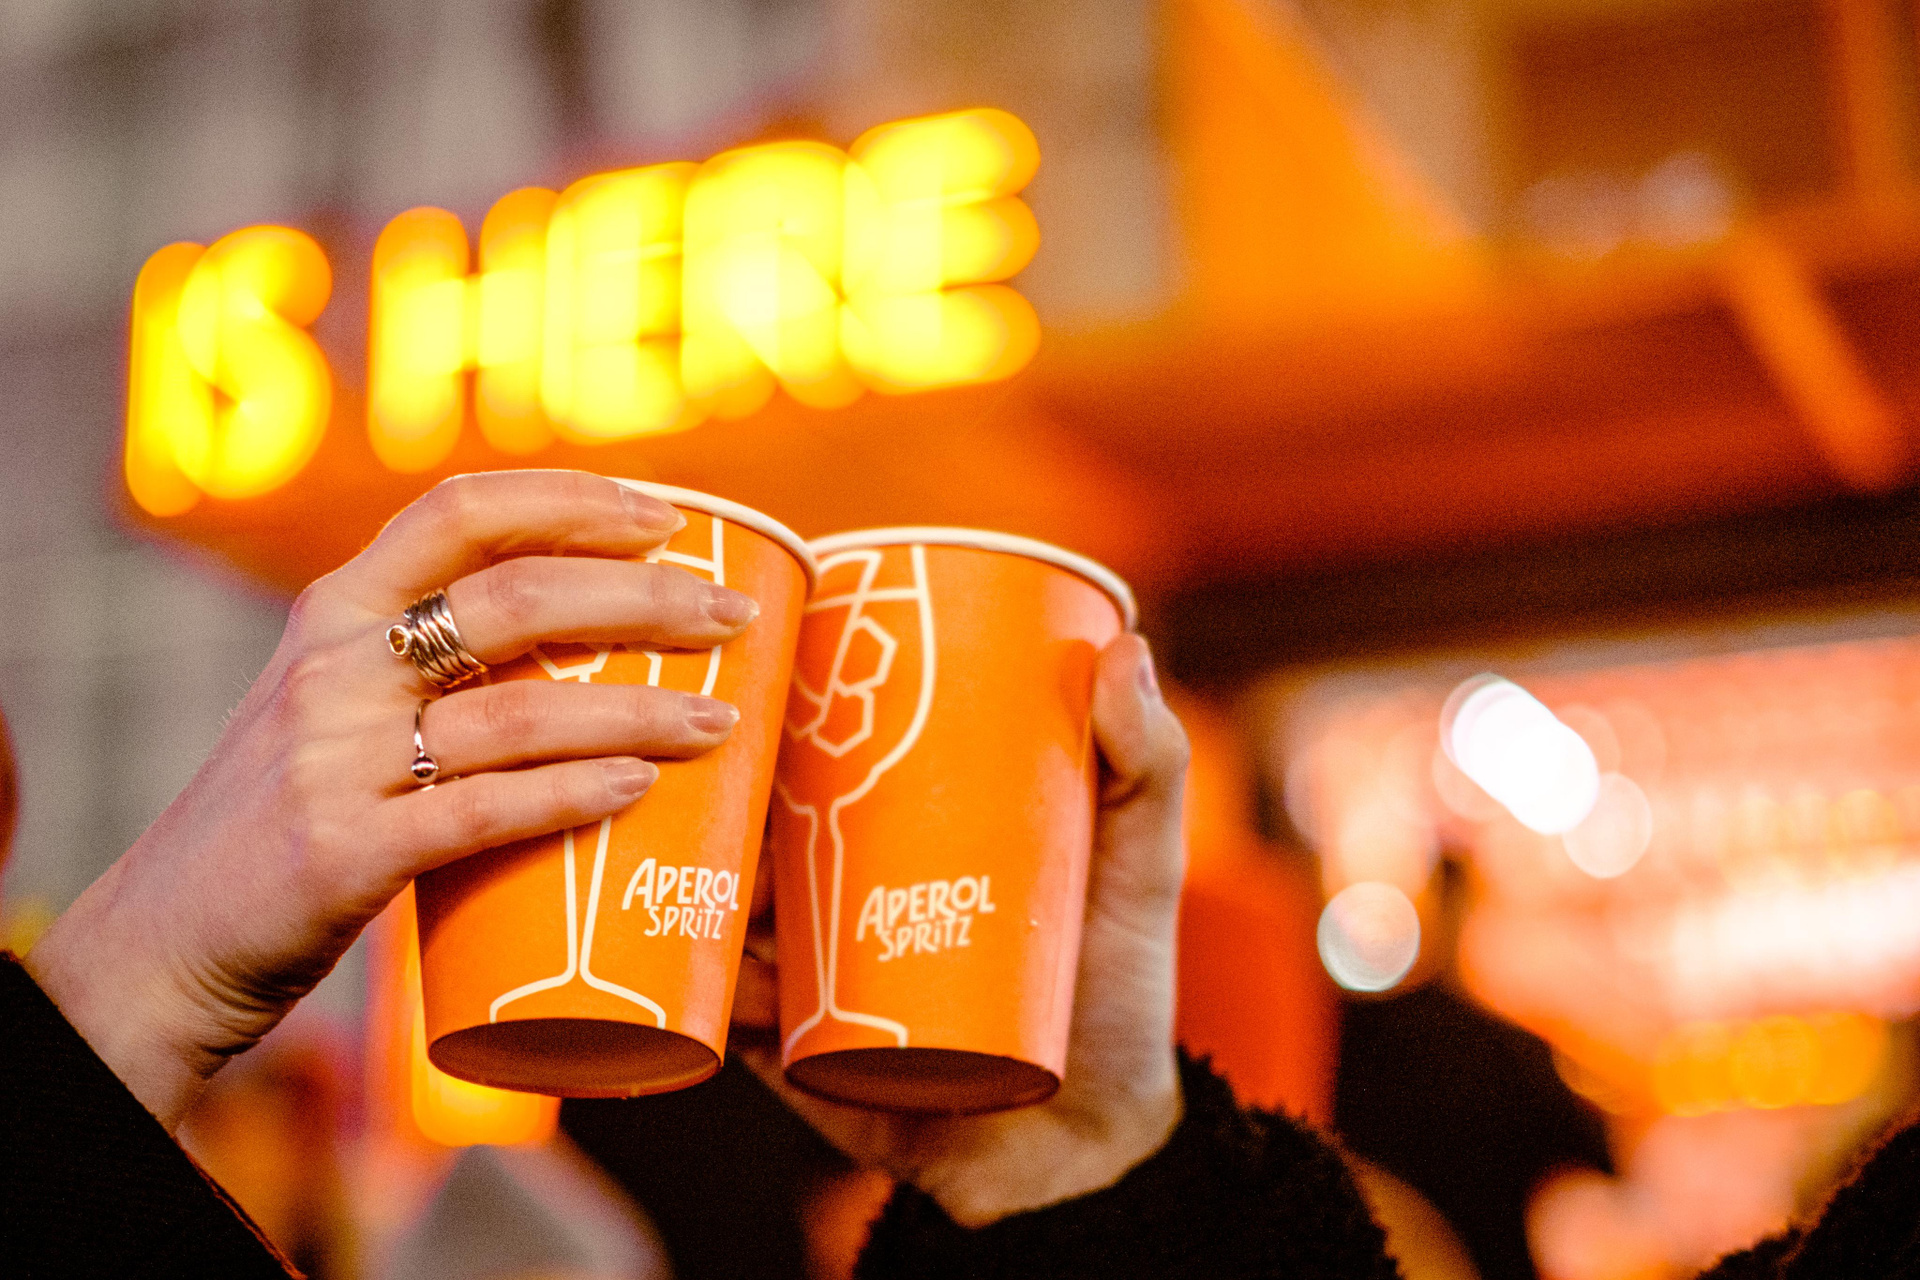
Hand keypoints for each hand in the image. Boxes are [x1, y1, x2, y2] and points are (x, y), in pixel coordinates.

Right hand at [26, 471, 758, 1129]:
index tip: (671, 518)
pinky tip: (641, 789)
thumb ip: (423, 668)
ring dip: (641, 710)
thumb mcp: (331, 709)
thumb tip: (587, 652)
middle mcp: (333, 666)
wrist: (164, 945)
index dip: (575, 501)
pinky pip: (485, 812)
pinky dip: (574, 796)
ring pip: (522, 710)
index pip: (464, 510)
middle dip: (643, 598)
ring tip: (722, 720)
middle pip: (518, 598)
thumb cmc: (282, 822)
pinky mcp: (344, 853)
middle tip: (731, 617)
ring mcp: (334, 759)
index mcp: (335, 610)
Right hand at [732, 633, 1189, 1226]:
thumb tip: (1128, 643)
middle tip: (731, 779)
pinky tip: (718, 979)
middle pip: (760, 834)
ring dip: (710, 897)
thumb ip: (1149, 763)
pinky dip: (719, 1001)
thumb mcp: (1141, 866)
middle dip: (726, 803)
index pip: (826, 757)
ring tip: (731, 882)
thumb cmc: (1119, 993)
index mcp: (908, 834)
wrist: (1092, 1152)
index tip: (763, 667)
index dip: (784, 712)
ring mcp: (819, 978)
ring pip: (733, 921)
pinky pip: (736, 1026)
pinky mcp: (802, 1060)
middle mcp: (846, 896)